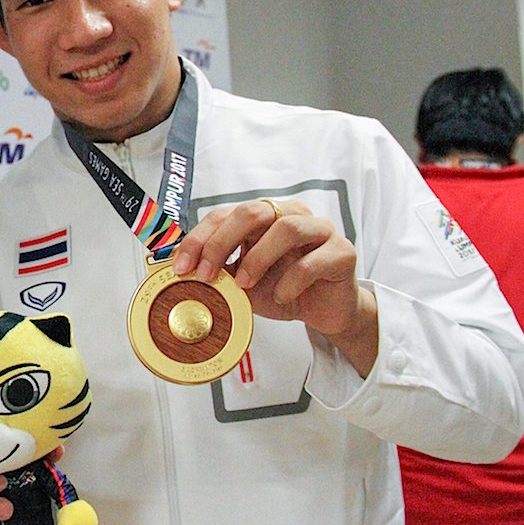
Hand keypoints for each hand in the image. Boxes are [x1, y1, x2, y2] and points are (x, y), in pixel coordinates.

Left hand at [171, 198, 377, 373]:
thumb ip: (220, 274)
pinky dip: (291, 281)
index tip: (181, 265)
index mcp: (264, 216)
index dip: (200, 238)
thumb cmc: (283, 290)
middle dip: (222, 242)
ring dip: (257, 258)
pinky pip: (313, 261)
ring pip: (286, 228)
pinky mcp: (342, 252)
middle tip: (206, 273)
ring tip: (244, 285)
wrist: (325, 312)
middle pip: (253, 212)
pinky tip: (281, 297)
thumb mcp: (243, 284)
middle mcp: (291, 215)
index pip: (225, 215)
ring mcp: (320, 230)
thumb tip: (184, 275)